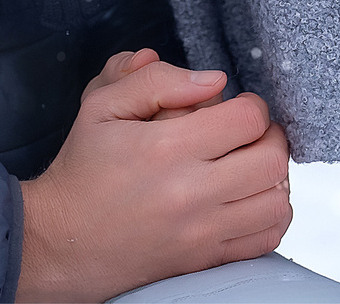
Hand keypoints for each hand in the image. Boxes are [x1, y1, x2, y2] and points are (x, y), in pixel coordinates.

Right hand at [16, 57, 291, 302]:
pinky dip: (270, 216)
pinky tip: (248, 199)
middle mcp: (190, 193)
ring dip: (274, 177)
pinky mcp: (205, 260)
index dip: (249, 104)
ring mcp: (201, 233)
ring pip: (277, 203)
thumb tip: (213, 80)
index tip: (233, 107)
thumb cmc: (84, 168)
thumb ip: (156, 80)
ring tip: (249, 164)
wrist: (62, 240)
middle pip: (272, 160)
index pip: (248, 118)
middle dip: (269, 137)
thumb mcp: (102, 106)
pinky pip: (266, 240)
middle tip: (248, 133)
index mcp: (165, 149)